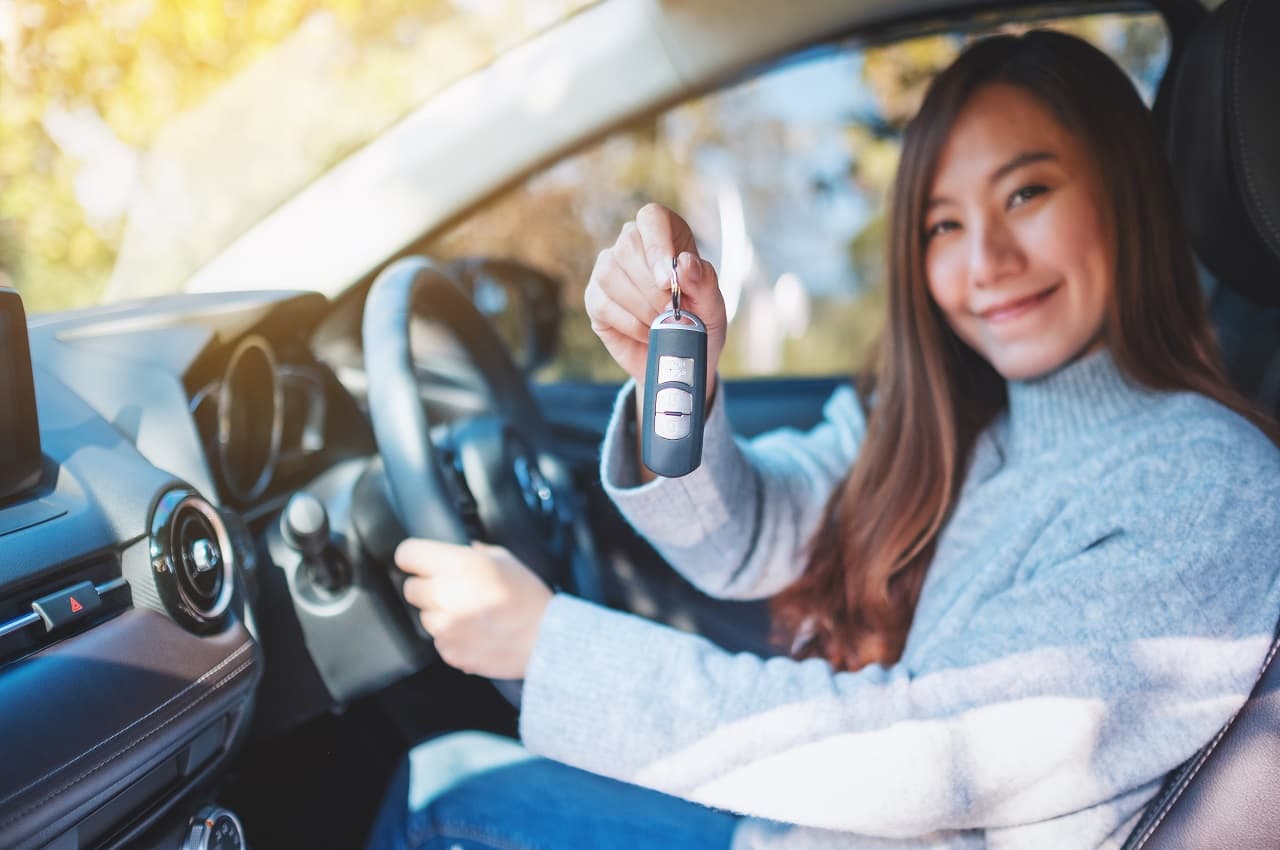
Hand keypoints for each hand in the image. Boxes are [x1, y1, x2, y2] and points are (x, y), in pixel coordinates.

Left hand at [395, 539, 552, 679]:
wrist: (545, 639)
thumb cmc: (529, 598)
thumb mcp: (506, 560)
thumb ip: (478, 552)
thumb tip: (465, 550)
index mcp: (457, 566)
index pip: (407, 554)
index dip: (415, 557)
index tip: (421, 562)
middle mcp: (444, 595)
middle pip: (410, 588)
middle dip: (428, 587)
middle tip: (454, 590)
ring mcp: (444, 627)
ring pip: (424, 616)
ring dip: (440, 614)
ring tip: (471, 614)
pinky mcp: (449, 652)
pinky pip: (439, 640)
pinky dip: (452, 637)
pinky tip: (476, 631)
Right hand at [584, 203, 726, 406]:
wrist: (679, 359)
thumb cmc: (699, 324)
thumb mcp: (713, 305)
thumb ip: (704, 281)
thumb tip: (684, 264)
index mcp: (665, 234)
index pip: (652, 218)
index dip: (658, 243)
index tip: (668, 279)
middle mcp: (631, 245)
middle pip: (628, 247)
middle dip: (652, 286)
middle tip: (672, 311)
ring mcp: (608, 271)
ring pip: (610, 274)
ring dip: (641, 306)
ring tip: (662, 324)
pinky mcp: (594, 299)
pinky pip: (604, 304)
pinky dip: (630, 324)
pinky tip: (647, 333)